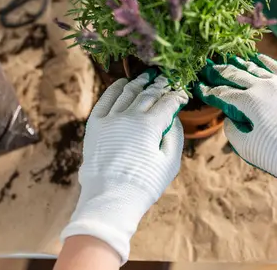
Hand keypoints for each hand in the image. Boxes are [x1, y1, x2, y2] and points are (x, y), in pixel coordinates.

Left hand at [61, 72, 187, 263]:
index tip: (182, 94)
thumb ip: (175, 137)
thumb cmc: (144, 184)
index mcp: (150, 125)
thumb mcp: (170, 163)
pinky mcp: (95, 125)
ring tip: (147, 77)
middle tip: (166, 80)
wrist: (110, 198)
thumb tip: (173, 119)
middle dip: (159, 86)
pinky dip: (115, 88)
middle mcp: (129, 116)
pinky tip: (122, 83)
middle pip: (148, 94)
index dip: (177, 96)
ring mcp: (110, 119)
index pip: (167, 102)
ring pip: (127, 92)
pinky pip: (105, 99)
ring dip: (139, 83)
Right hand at [197, 55, 276, 212]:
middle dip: (222, 72)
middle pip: (237, 76)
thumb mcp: (248, 148)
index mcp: (248, 101)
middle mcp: (263, 87)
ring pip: (257, 68)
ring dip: (242, 64)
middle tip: (211, 68)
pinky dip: (266, 62)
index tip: (201, 89)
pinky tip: (259, 59)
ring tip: (232, 60)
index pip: (223, 94)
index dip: (210, 91)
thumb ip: (234, 131)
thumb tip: (231, 120)